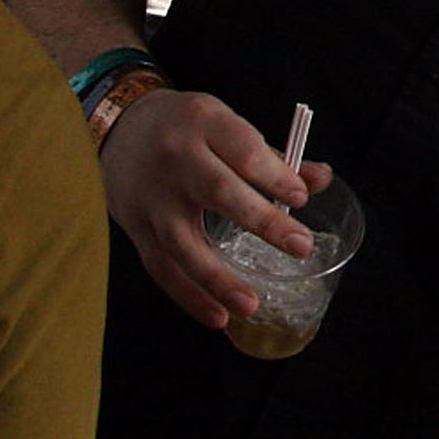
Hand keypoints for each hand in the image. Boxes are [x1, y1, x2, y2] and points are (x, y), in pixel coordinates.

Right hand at [100, 88, 328, 327]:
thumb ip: (272, 157)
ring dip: (218, 278)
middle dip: (262, 221)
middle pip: (217, 191)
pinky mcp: (134, 226)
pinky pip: (161, 266)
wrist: (117, 126)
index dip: (275, 175)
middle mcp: (174, 156)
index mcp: (203, 121)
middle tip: (300, 246)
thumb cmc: (183, 127)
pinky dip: (188, 296)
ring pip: (183, 241)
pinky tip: (217, 316)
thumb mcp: (225, 124)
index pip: (244, 150)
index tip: (302, 198)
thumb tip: (321, 180)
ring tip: (251, 305)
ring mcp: (151, 195)